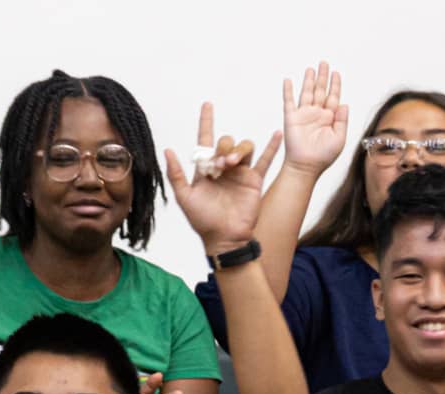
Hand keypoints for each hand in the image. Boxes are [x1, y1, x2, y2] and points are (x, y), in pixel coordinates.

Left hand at [165, 104, 281, 254]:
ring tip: (232, 164)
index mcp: (207, 168)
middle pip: (226, 142)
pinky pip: (265, 160)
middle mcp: (224, 167)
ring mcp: (240, 173)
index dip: (206, 121)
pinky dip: (272, 147)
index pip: (206, 139)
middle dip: (223, 147)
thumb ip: (177, 174)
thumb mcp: (185, 197)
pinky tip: (277, 134)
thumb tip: (168, 150)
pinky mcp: (254, 181)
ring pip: (244, 147)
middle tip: (220, 165)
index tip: (207, 105)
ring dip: (238, 150)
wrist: (224, 237)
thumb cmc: (203, 221)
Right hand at [281, 62, 348, 175]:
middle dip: (323, 77)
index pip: (333, 97)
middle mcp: (316, 115)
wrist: (305, 166)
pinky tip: (288, 80)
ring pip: (307, 92)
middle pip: (320, 91)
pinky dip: (288, 90)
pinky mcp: (291, 118)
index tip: (336, 73)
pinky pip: (289, 101)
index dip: (335, 85)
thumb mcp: (339, 139)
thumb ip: (343, 121)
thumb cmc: (323, 157)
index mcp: (329, 119)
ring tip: (311, 68)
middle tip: (324, 63)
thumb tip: (344, 104)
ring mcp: (303, 115)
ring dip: (308, 80)